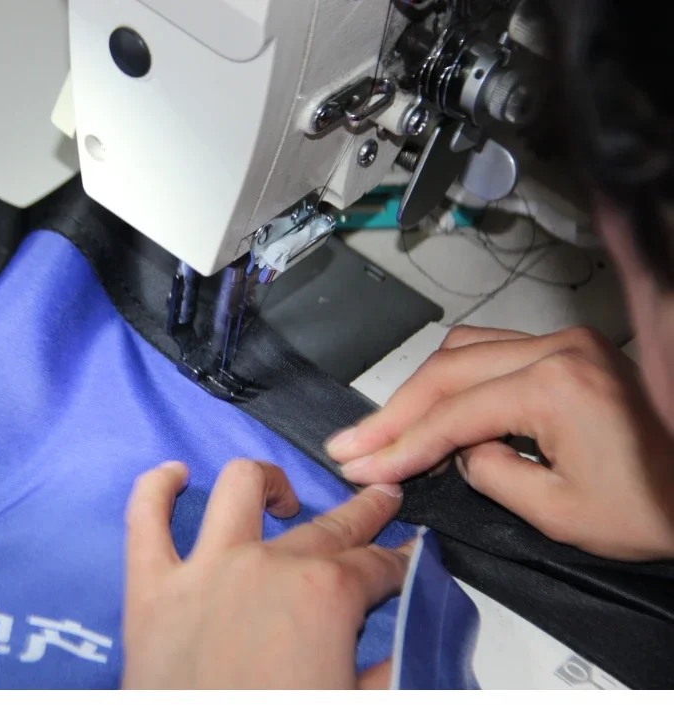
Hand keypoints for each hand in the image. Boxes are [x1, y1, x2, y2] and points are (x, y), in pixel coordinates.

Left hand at [122, 459, 409, 688]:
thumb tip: (407, 648)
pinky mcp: (151, 587)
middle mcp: (267, 567)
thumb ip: (388, 673)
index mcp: (325, 597)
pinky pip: (144, 518)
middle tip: (379, 503)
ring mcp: (205, 569)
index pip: (376, 566)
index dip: (397, 563)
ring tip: (281, 495)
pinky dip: (156, 489)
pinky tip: (173, 475)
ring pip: (240, 489)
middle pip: (327, 527)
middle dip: (363, 514)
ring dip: (267, 483)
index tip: (405, 560)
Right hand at [325, 325, 673, 560]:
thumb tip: (456, 451)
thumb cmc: (655, 509)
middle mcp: (558, 349)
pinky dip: (453, 379)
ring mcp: (565, 343)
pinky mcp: (569, 350)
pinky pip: (491, 351)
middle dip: (393, 413)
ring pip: (463, 351)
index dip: (398, 445)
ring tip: (383, 428)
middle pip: (446, 372)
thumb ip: (488, 473)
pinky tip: (432, 405)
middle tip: (350, 444)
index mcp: (557, 386)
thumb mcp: (559, 513)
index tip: (357, 464)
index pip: (452, 414)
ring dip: (419, 390)